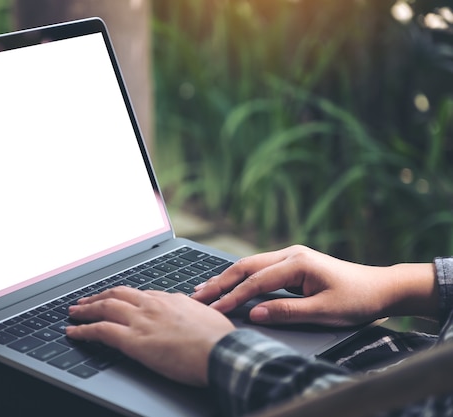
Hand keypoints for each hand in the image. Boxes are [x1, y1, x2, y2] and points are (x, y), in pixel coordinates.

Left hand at [66, 286, 234, 385]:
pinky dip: (82, 330)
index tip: (114, 300)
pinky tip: (73, 332)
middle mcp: (151, 304)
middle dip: (97, 297)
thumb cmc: (220, 339)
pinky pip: (100, 330)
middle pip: (117, 294)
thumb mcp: (207, 315)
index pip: (138, 294)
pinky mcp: (133, 340)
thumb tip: (189, 310)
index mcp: (169, 299)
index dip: (121, 297)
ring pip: (104, 308)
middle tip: (84, 301)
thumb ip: (191, 310)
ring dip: (85, 309)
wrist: (222, 351)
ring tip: (73, 313)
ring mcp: (141, 320)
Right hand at [192, 245, 436, 326]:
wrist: (381, 287)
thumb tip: (255, 314)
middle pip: (245, 267)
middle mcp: (290, 254)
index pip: (256, 282)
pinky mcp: (292, 264)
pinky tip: (228, 285)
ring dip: (226, 278)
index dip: (233, 297)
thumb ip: (287, 312)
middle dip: (220, 282)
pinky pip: (259, 270)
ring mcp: (290, 256)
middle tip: (197, 296)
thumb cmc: (357, 299)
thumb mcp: (323, 311)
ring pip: (249, 266)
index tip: (214, 310)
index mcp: (297, 262)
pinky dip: (240, 278)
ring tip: (204, 290)